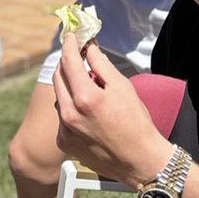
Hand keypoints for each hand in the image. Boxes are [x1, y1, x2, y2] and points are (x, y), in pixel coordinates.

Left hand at [52, 37, 170, 186]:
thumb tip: (89, 48)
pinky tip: (87, 113)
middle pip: (58, 78)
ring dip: (68, 88)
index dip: (69, 45)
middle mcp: (70, 115)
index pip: (69, 62)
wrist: (140, 161)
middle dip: (66, 64)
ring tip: (88, 89)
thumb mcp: (123, 87)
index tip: (70, 36)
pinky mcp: (64, 143)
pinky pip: (62, 117)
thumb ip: (101, 65)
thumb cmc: (136, 123)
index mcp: (85, 98)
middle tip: (77, 56)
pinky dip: (70, 109)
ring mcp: (64, 130)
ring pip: (59, 98)